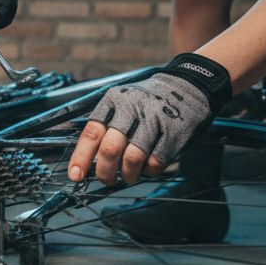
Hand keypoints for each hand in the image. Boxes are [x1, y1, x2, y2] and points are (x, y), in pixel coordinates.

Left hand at [68, 54, 231, 184]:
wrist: (189, 84)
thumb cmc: (150, 101)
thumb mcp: (124, 101)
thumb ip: (107, 126)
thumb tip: (87, 161)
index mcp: (115, 100)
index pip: (91, 132)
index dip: (81, 158)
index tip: (76, 176)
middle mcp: (132, 108)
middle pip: (109, 149)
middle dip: (104, 172)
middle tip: (106, 180)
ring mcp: (154, 120)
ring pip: (132, 159)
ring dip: (128, 175)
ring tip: (129, 176)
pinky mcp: (174, 132)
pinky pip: (155, 162)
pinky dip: (149, 171)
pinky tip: (148, 167)